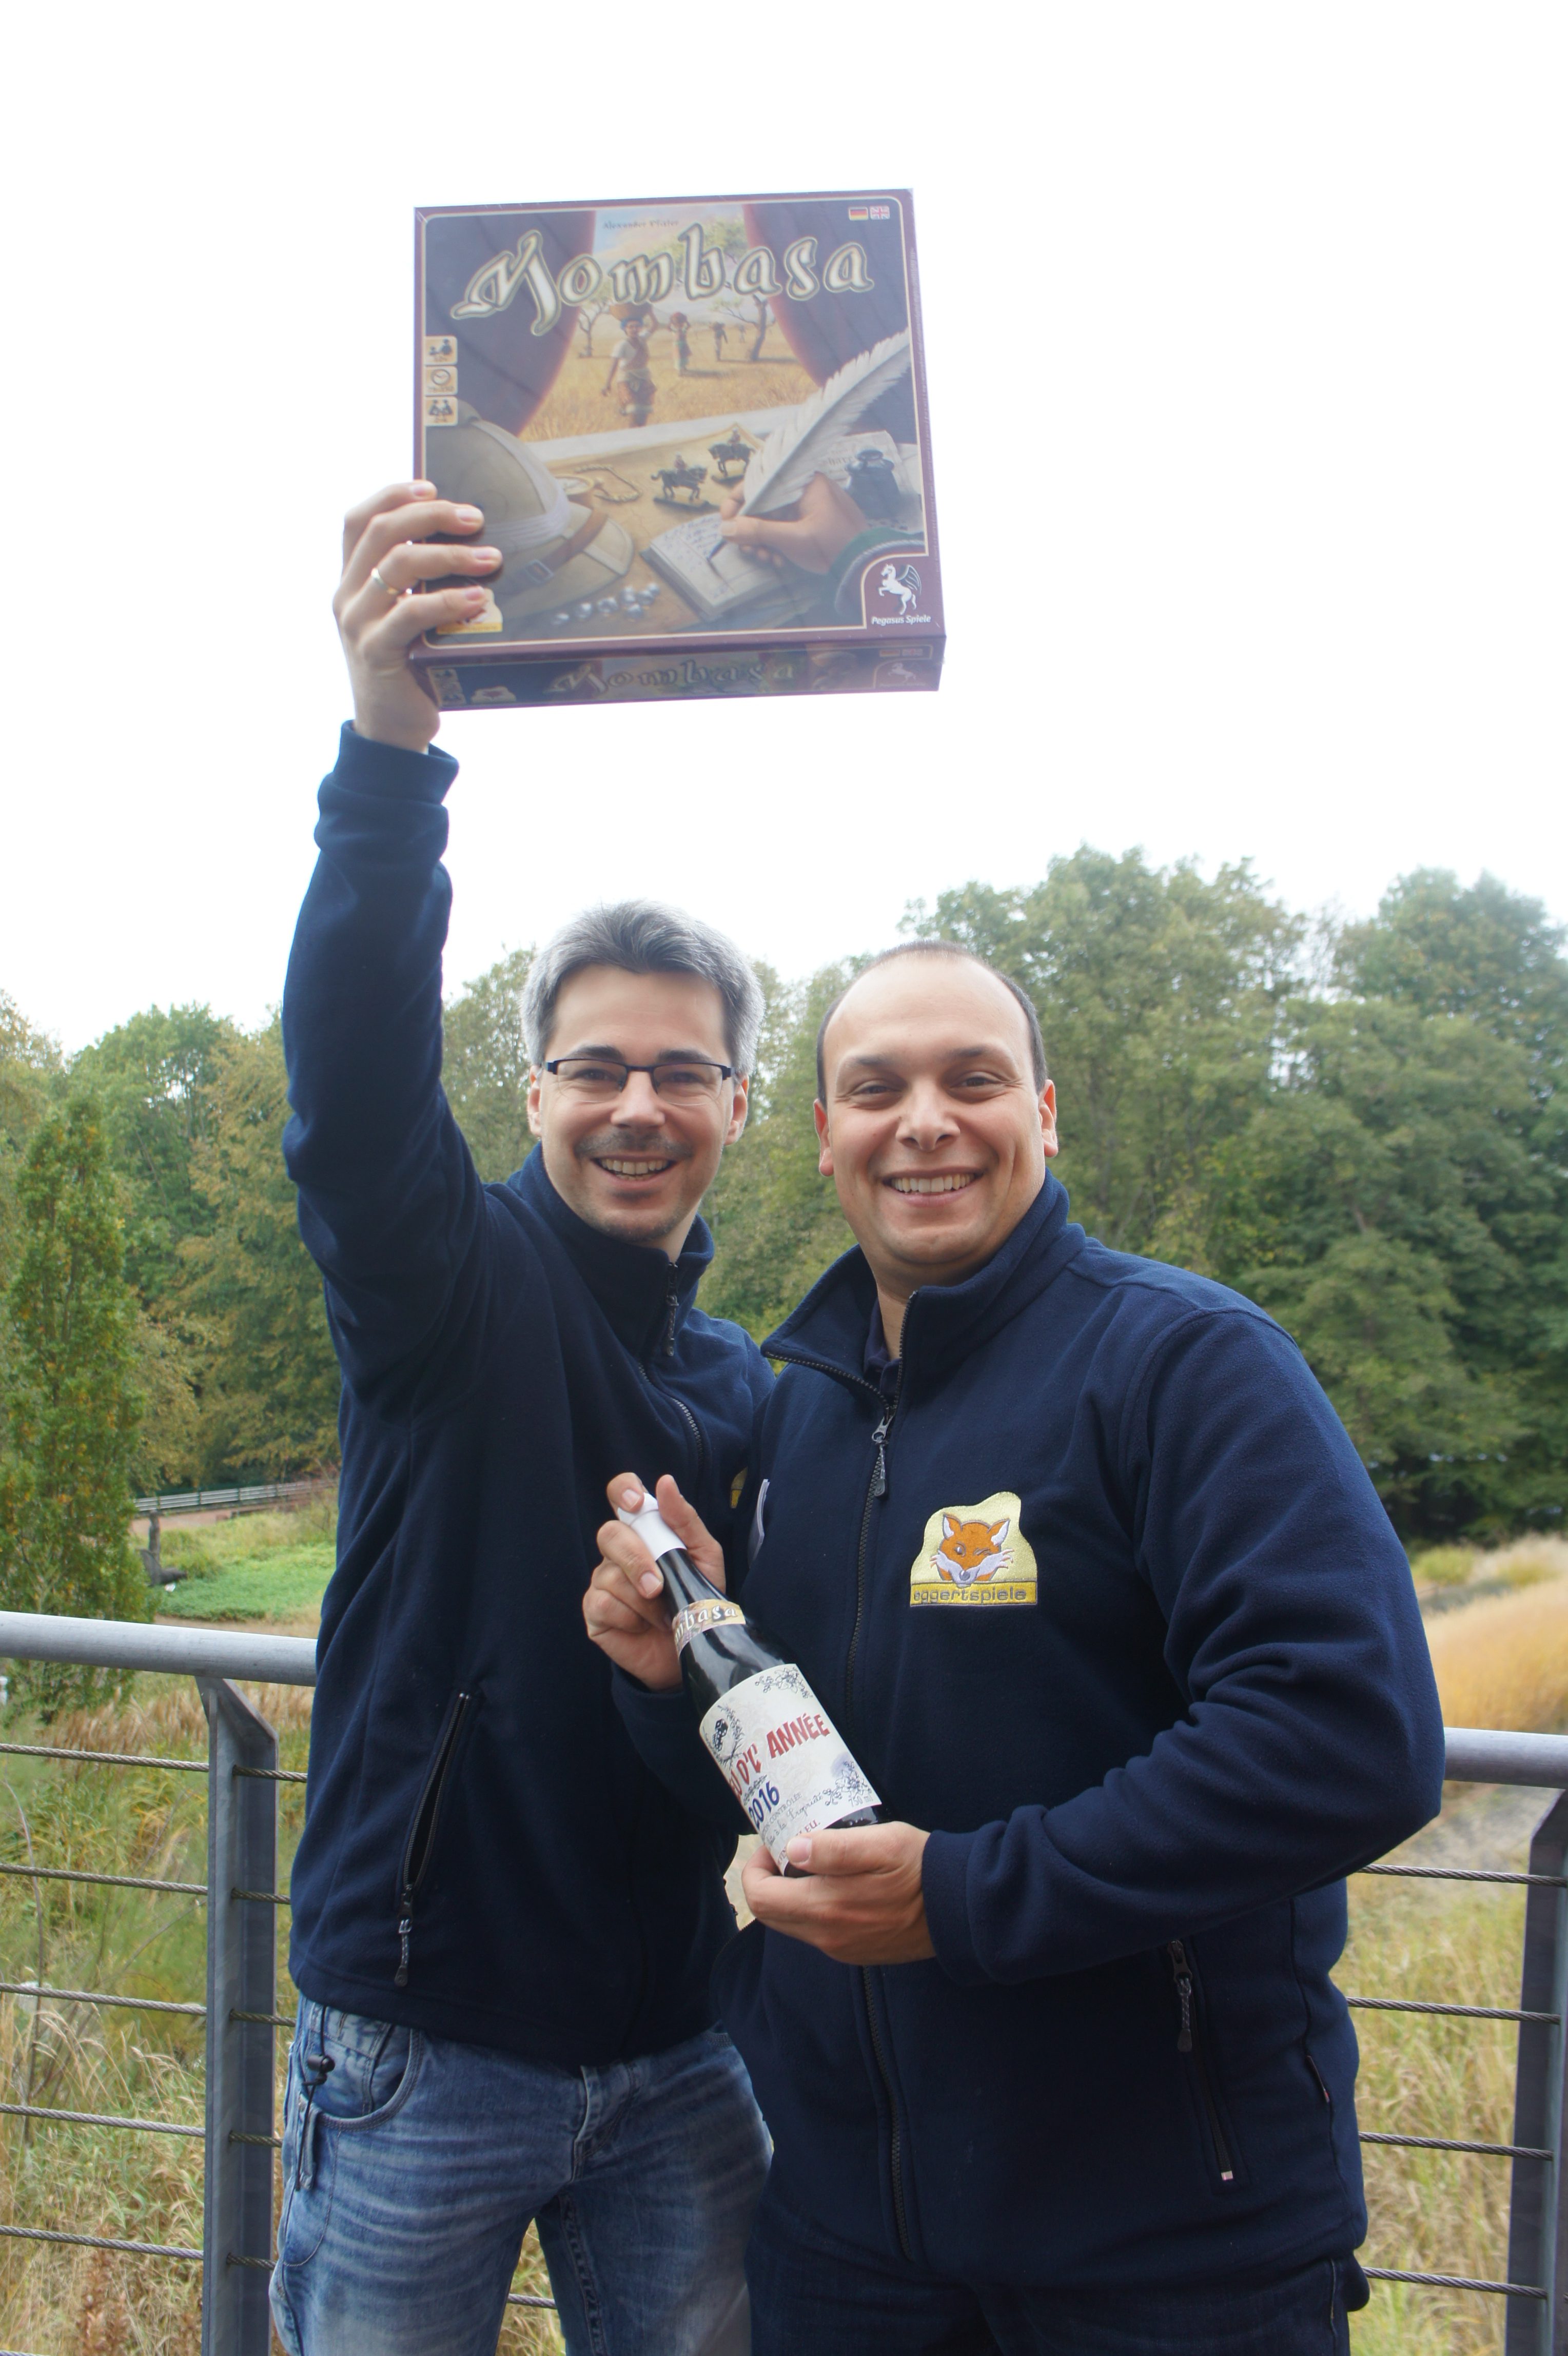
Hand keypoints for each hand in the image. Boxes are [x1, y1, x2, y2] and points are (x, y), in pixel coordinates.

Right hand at [334, 482, 500, 751]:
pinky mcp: (375, 652)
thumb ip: (420, 584)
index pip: (359, 519)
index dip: (393, 495)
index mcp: (352, 579)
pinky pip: (410, 613)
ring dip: (449, 556)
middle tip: (475, 518)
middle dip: (431, 516)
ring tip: (489, 559)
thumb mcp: (408, 616)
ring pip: (398, 566)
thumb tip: (468, 542)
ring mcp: (357, 623)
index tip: (432, 487)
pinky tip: (478, 600)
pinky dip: (448, 600)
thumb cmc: (410, 667)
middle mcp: (347, 595)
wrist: (391, 730)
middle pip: (382, 532)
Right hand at [583, 1474, 725, 1692]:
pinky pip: (602, 1603)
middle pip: (610, 1534)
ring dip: (642, 1600)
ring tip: (662, 1614)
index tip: (635, 1503)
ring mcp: (603, 1580)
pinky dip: (628, 1617)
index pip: (621, 1495)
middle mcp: (618, 1551)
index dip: (623, 1491)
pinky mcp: (594, 1611)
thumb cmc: (698, 1597)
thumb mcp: (704, 1555)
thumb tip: (665, 1482)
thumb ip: (685, 1519)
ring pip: (609, 1575)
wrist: (693, 1646)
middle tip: (658, 1587)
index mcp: (643, 1531)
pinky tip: (641, 1625)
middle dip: (637, 1561)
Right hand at [717, 473, 866, 574]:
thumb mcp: (792, 538)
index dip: (738, 500)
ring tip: (764, 558)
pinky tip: (777, 560)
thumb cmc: (833, 545)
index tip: (726, 521)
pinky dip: (776, 543)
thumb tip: (725, 528)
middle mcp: (803, 488)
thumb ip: (757, 531)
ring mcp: (807, 505)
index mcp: (801, 481)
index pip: (760, 481)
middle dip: (750, 528)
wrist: (864, 563)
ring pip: (772, 517)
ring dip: (762, 539)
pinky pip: (784, 527)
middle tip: (746, 549)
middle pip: (763, 502)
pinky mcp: (810, 521)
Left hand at [742, 1822, 933, 1964]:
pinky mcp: (854, 1952)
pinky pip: (816, 1932)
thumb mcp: (881, 1844)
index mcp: (827, 1908)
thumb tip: (792, 1849)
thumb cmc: (919, 1868)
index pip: (761, 1899)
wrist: (958, 1909)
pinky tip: (835, 1886)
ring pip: (792, 1925)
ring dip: (789, 1896)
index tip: (773, 1845)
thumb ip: (834, 1849)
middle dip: (768, 1882)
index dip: (756, 1869)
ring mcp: (840, 1948)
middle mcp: (827, 1937)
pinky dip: (812, 1909)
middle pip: (770, 1916)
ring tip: (811, 1865)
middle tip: (785, 1852)